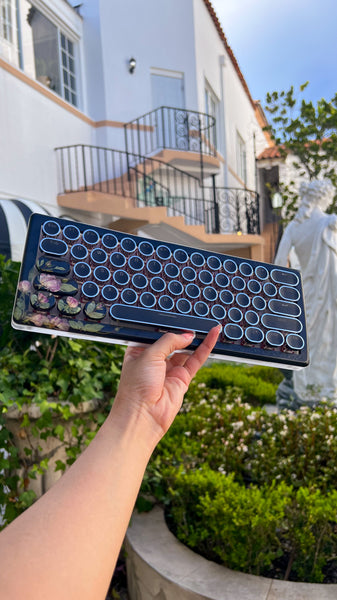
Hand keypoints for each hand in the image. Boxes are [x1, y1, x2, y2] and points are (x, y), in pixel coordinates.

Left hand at [112, 326, 219, 440]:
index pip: (156, 333)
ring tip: (210, 324)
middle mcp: (155, 360)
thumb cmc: (136, 386)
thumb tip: (188, 335)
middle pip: (173, 341)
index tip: (179, 315)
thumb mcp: (149, 354)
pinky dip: (205, 348)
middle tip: (197, 318)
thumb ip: (169, 341)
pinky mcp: (182, 379)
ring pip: (187, 350)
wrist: (142, 416)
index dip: (167, 325)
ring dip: (198, 338)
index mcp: (139, 351)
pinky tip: (213, 336)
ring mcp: (169, 370)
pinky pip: (196, 360)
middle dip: (184, 331)